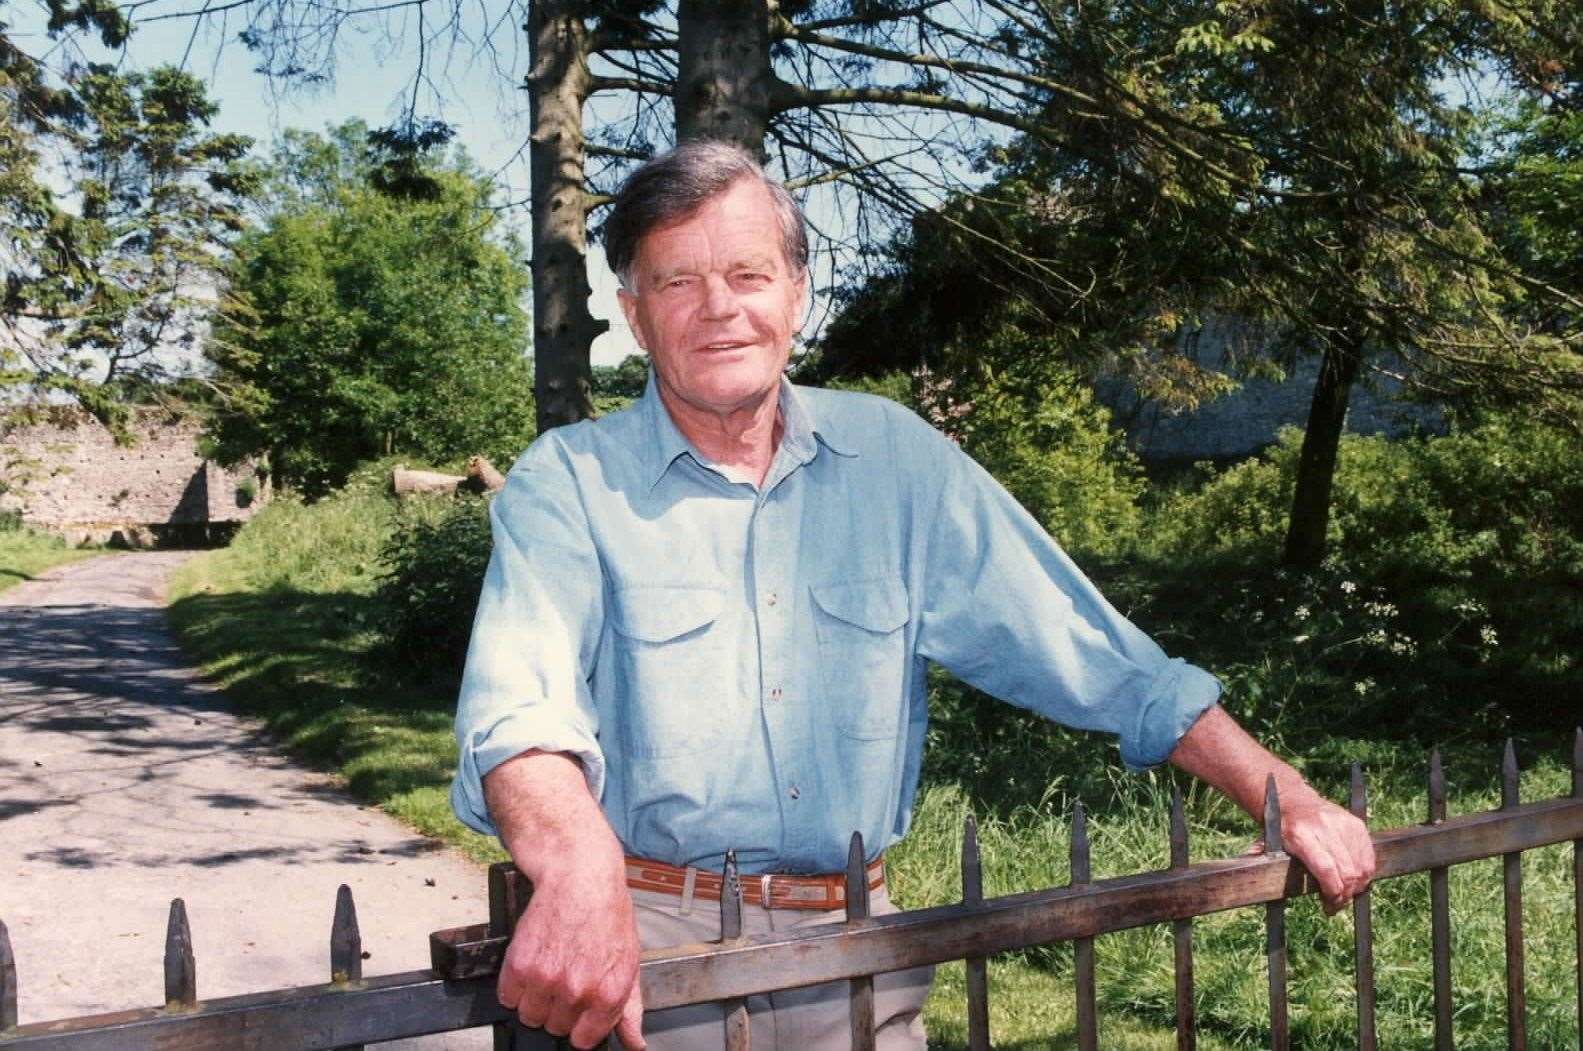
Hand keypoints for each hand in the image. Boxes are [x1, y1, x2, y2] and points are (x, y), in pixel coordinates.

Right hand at [497, 863, 645, 1048]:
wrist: (580, 877)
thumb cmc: (606, 913)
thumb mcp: (629, 961)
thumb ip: (630, 1009)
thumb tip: (634, 1043)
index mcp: (608, 994)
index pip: (583, 1040)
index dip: (579, 1024)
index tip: (578, 1010)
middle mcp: (577, 991)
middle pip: (554, 1026)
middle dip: (558, 1007)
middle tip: (564, 976)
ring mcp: (546, 979)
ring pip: (529, 1014)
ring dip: (535, 997)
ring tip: (548, 968)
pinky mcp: (520, 965)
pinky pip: (508, 996)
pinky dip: (514, 984)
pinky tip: (533, 961)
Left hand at [1264, 789, 1375, 914]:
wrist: (1293, 801)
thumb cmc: (1280, 829)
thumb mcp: (1267, 844)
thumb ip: (1259, 857)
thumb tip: (1247, 866)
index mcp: (1300, 835)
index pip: (1326, 870)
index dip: (1332, 892)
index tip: (1329, 905)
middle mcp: (1323, 828)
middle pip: (1347, 871)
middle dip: (1344, 894)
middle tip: (1337, 904)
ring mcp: (1342, 824)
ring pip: (1361, 866)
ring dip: (1357, 886)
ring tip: (1345, 893)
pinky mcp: (1356, 823)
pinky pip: (1369, 855)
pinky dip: (1366, 872)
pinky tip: (1355, 879)